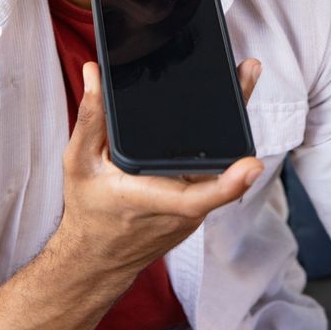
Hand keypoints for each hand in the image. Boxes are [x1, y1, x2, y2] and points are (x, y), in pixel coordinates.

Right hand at [56, 58, 263, 281]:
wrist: (96, 257)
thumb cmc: (87, 209)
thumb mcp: (79, 162)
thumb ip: (90, 118)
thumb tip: (94, 75)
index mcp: (151, 198)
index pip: (197, 195)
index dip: (229, 183)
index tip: (251, 164)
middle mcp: (180, 208)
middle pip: (221, 167)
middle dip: (238, 117)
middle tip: (248, 73)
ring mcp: (192, 211)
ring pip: (222, 168)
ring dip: (234, 126)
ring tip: (241, 78)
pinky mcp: (196, 208)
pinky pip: (215, 175)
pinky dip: (222, 145)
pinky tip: (224, 112)